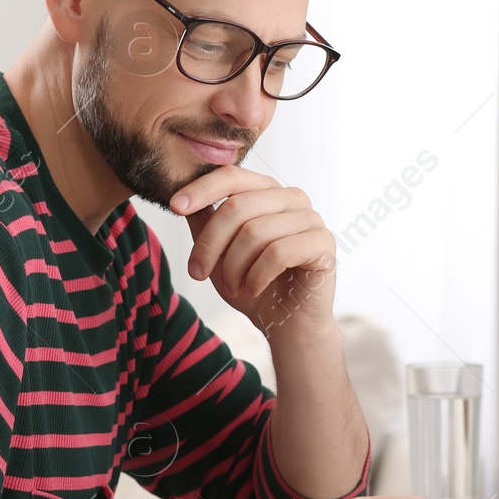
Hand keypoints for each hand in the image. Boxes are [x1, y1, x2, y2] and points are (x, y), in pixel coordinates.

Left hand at [170, 166, 336, 341]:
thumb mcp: (218, 253)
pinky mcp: (323, 244)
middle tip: (197, 273)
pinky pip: (279, 253)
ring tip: (231, 288)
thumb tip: (180, 197)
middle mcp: (292, 198)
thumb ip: (204, 222)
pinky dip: (257, 276)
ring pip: (255, 232)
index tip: (175, 207)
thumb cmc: (253, 284)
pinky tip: (252, 290)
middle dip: (209, 244)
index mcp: (267, 192)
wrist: (287, 323)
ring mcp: (311, 218)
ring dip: (233, 267)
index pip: (232, 176)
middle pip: (237, 207)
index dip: (202, 189)